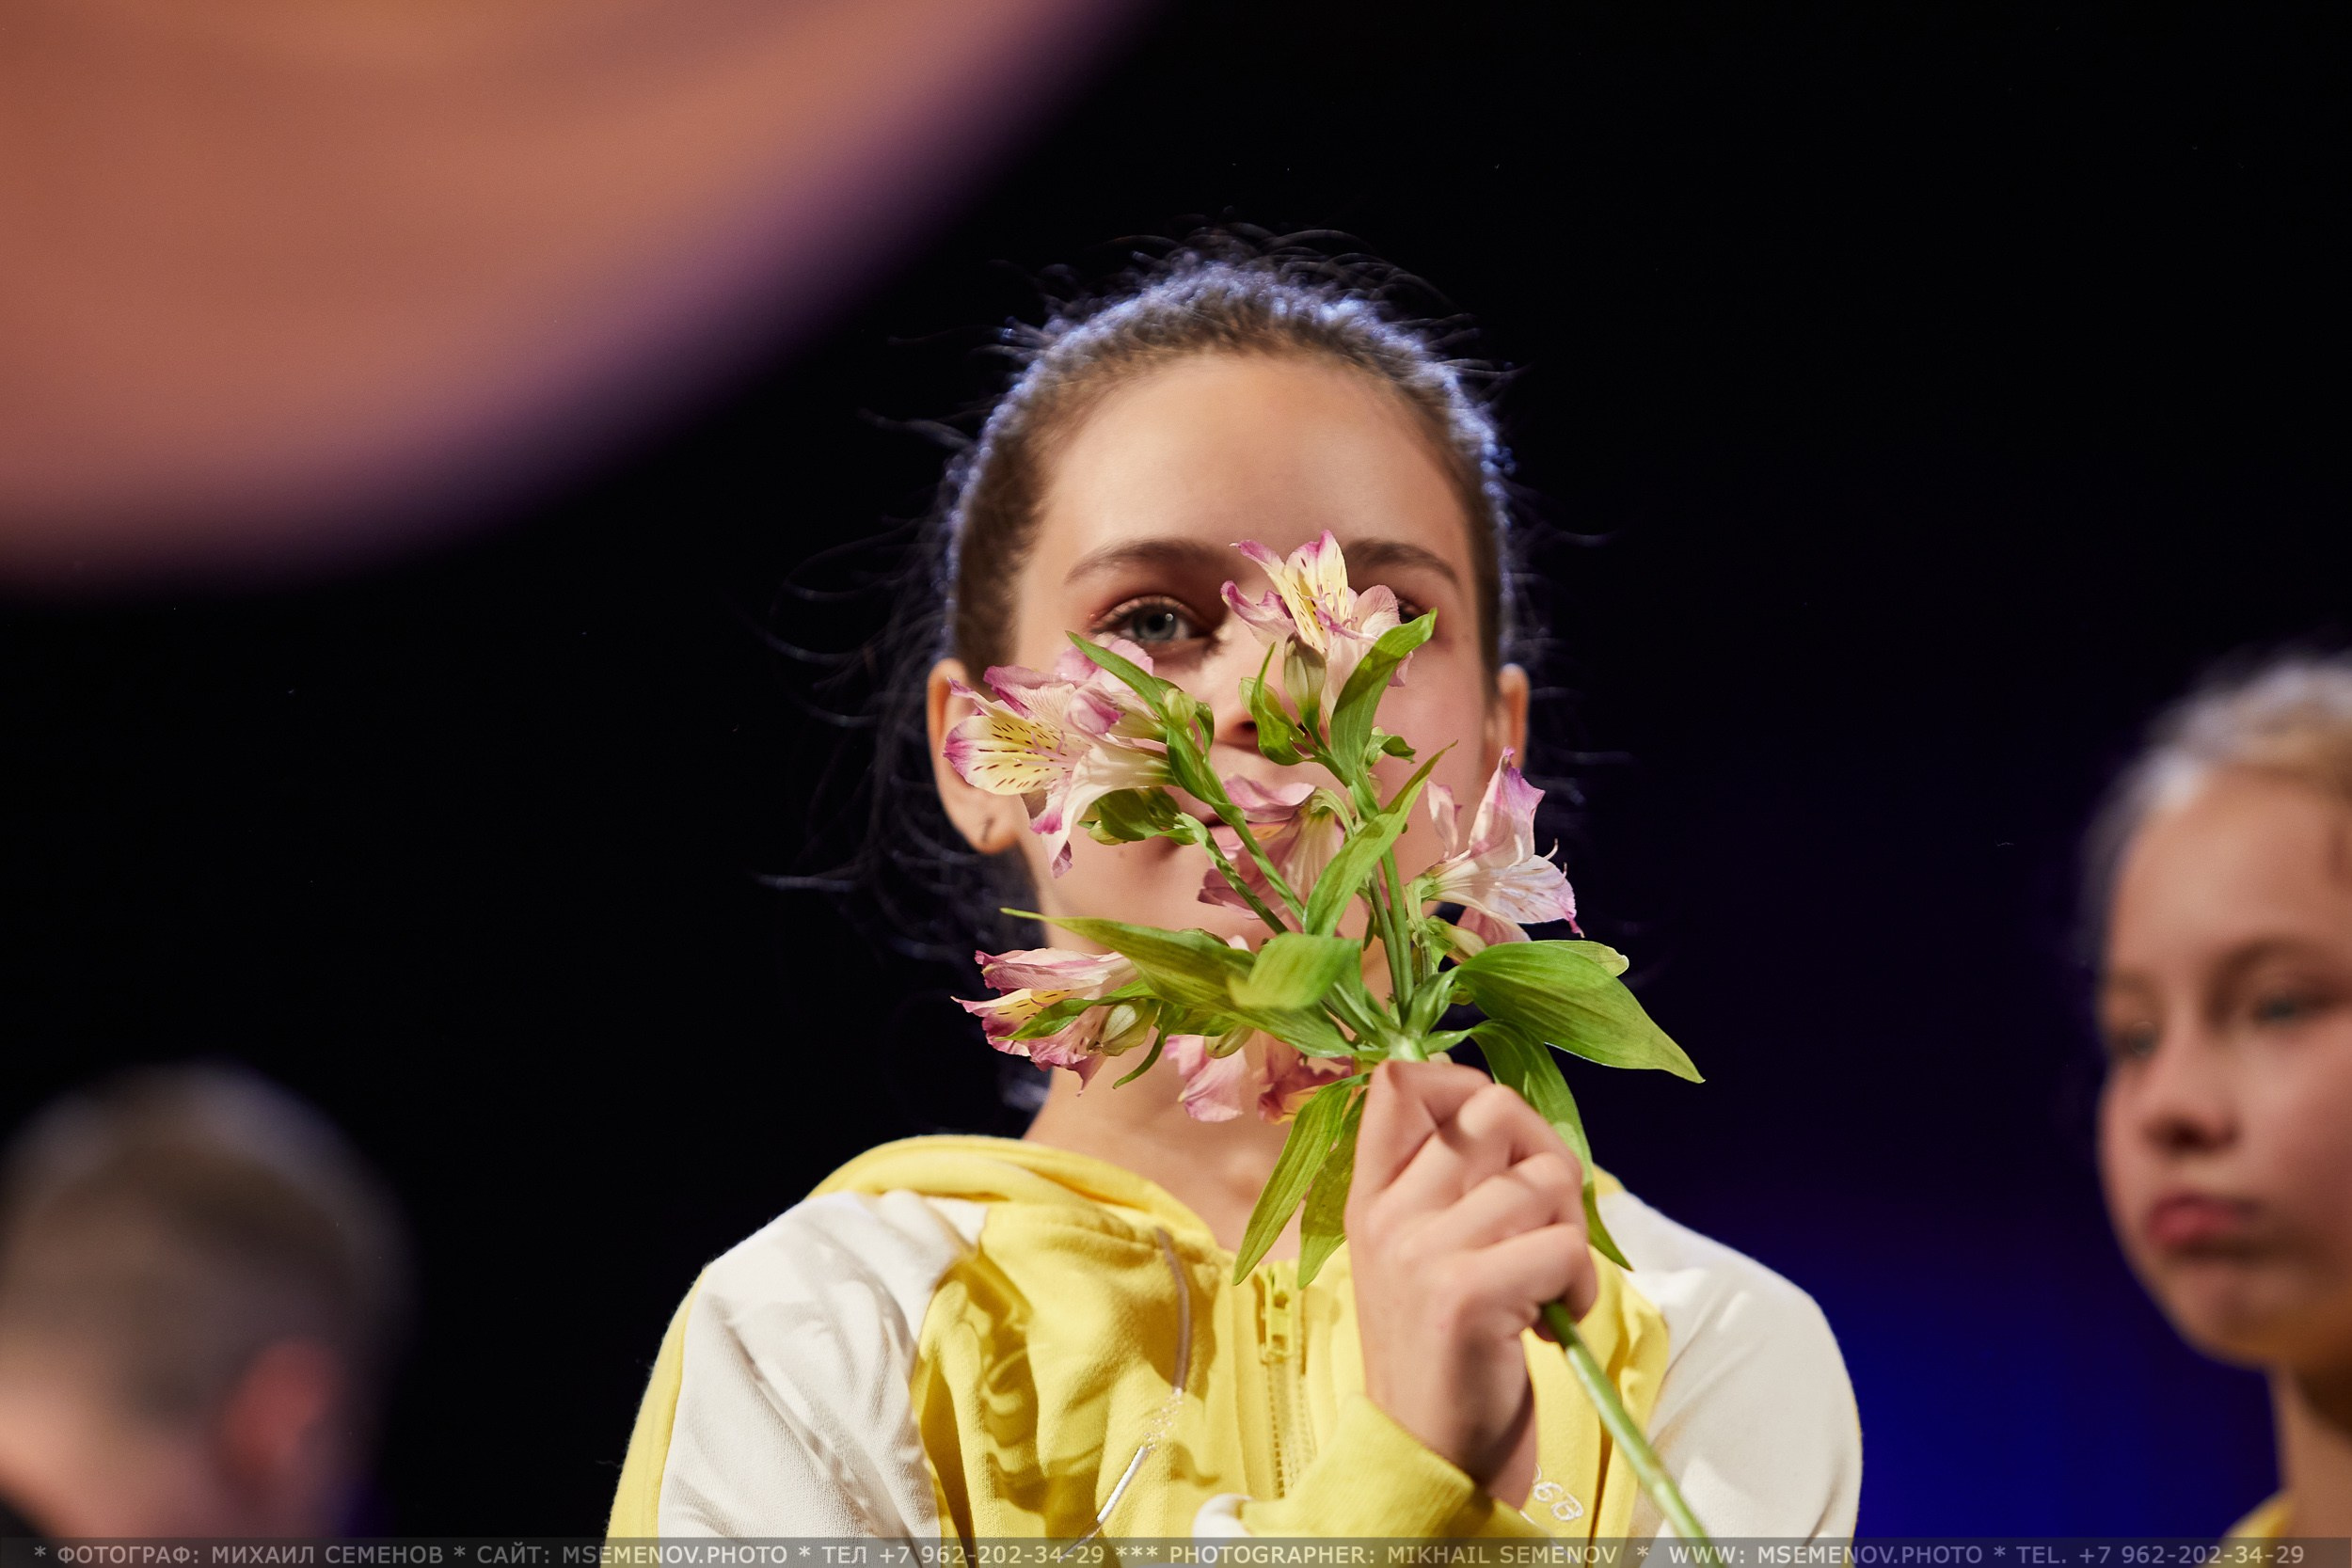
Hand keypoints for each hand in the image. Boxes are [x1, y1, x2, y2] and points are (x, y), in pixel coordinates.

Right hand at [1346, 1058, 1597, 1507]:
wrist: (1430, 1464)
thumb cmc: (1447, 1360)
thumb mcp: (1421, 1260)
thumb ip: (1447, 1187)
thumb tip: (1507, 1113)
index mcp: (1370, 1199)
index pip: (1398, 1083)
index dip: (1463, 1082)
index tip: (1500, 1139)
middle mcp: (1387, 1215)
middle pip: (1492, 1112)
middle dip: (1546, 1157)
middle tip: (1546, 1222)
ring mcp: (1421, 1252)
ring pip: (1542, 1180)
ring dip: (1569, 1233)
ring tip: (1545, 1286)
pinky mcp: (1465, 1294)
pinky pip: (1564, 1245)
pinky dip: (1581, 1286)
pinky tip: (1553, 1319)